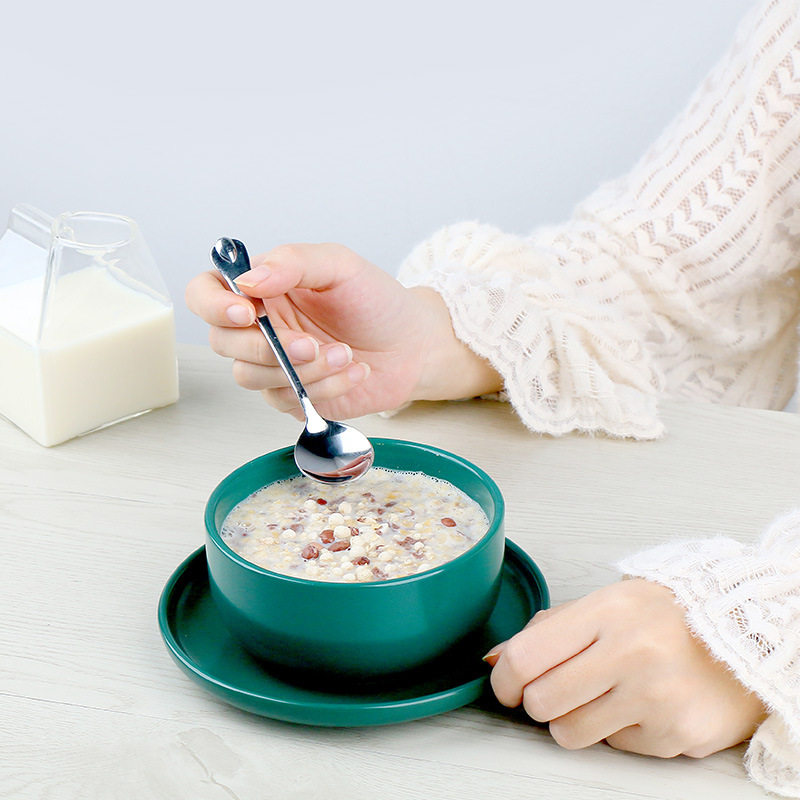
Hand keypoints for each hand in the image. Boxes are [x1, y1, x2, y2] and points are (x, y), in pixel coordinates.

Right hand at [185, 243, 500, 419]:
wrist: (413, 345)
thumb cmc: (377, 300)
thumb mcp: (339, 265)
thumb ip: (292, 262)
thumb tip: (247, 280)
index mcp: (262, 288)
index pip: (205, 292)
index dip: (213, 305)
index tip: (247, 312)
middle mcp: (259, 327)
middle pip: (221, 342)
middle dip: (266, 348)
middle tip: (311, 344)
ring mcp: (273, 365)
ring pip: (251, 377)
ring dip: (302, 370)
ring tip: (346, 354)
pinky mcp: (293, 397)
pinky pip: (286, 400)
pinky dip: (325, 387)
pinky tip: (354, 371)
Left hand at [483, 579, 766, 757]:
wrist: (747, 638)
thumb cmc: (665, 617)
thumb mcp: (605, 603)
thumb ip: (548, 629)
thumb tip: (495, 660)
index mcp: (606, 610)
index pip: (526, 655)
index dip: (503, 678)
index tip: (506, 684)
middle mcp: (631, 652)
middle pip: (541, 701)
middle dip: (538, 700)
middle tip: (557, 688)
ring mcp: (656, 697)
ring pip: (570, 733)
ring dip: (574, 719)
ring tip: (601, 695)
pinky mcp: (676, 734)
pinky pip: (615, 746)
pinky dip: (618, 730)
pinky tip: (640, 704)